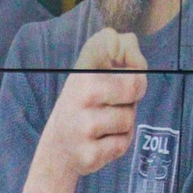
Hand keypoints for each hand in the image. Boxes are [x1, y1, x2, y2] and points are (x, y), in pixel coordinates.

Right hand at [38, 29, 147, 177]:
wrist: (57, 149)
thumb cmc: (84, 106)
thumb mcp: (90, 74)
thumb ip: (113, 54)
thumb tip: (128, 38)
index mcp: (82, 74)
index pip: (126, 62)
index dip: (135, 72)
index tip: (127, 77)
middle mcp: (77, 95)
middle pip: (134, 87)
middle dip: (131, 98)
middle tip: (113, 104)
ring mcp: (81, 127)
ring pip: (129, 119)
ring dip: (122, 124)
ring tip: (102, 124)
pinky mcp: (89, 154)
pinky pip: (123, 144)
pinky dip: (117, 144)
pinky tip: (98, 142)